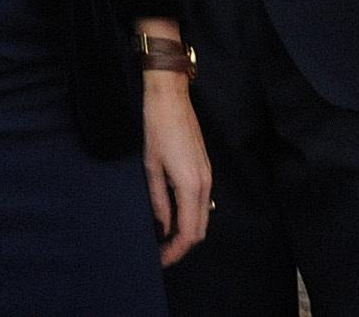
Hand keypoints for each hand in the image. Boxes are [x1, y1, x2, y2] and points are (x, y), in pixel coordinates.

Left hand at [140, 51, 210, 265]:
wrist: (171, 98)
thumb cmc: (156, 129)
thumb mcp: (151, 168)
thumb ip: (158, 201)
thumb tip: (161, 226)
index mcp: (191, 187)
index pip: (189, 233)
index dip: (175, 251)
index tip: (160, 260)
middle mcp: (205, 185)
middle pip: (200, 230)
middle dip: (182, 245)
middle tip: (161, 252)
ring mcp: (207, 177)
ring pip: (203, 217)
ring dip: (187, 231)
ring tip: (164, 236)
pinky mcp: (205, 170)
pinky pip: (202, 203)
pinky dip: (190, 216)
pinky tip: (172, 216)